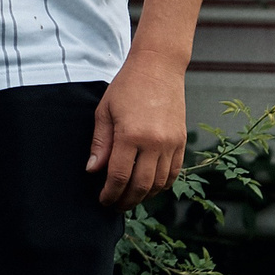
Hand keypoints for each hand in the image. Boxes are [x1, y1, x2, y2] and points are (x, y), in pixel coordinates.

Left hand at [88, 52, 188, 208]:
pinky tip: (150, 188)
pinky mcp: (182, 141)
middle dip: (126, 200)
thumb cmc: (126, 88)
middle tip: (115, 206)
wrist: (158, 68)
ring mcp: (172, 143)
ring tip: (130, 199)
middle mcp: (155, 143)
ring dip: (144, 196)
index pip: (118, 176)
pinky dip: (162, 185)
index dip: (110, 193)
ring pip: (159, 182)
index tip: (103, 201)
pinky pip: (174, 172)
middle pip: (140, 185)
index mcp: (131, 135)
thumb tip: (92, 170)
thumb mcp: (104, 112)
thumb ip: (100, 143)